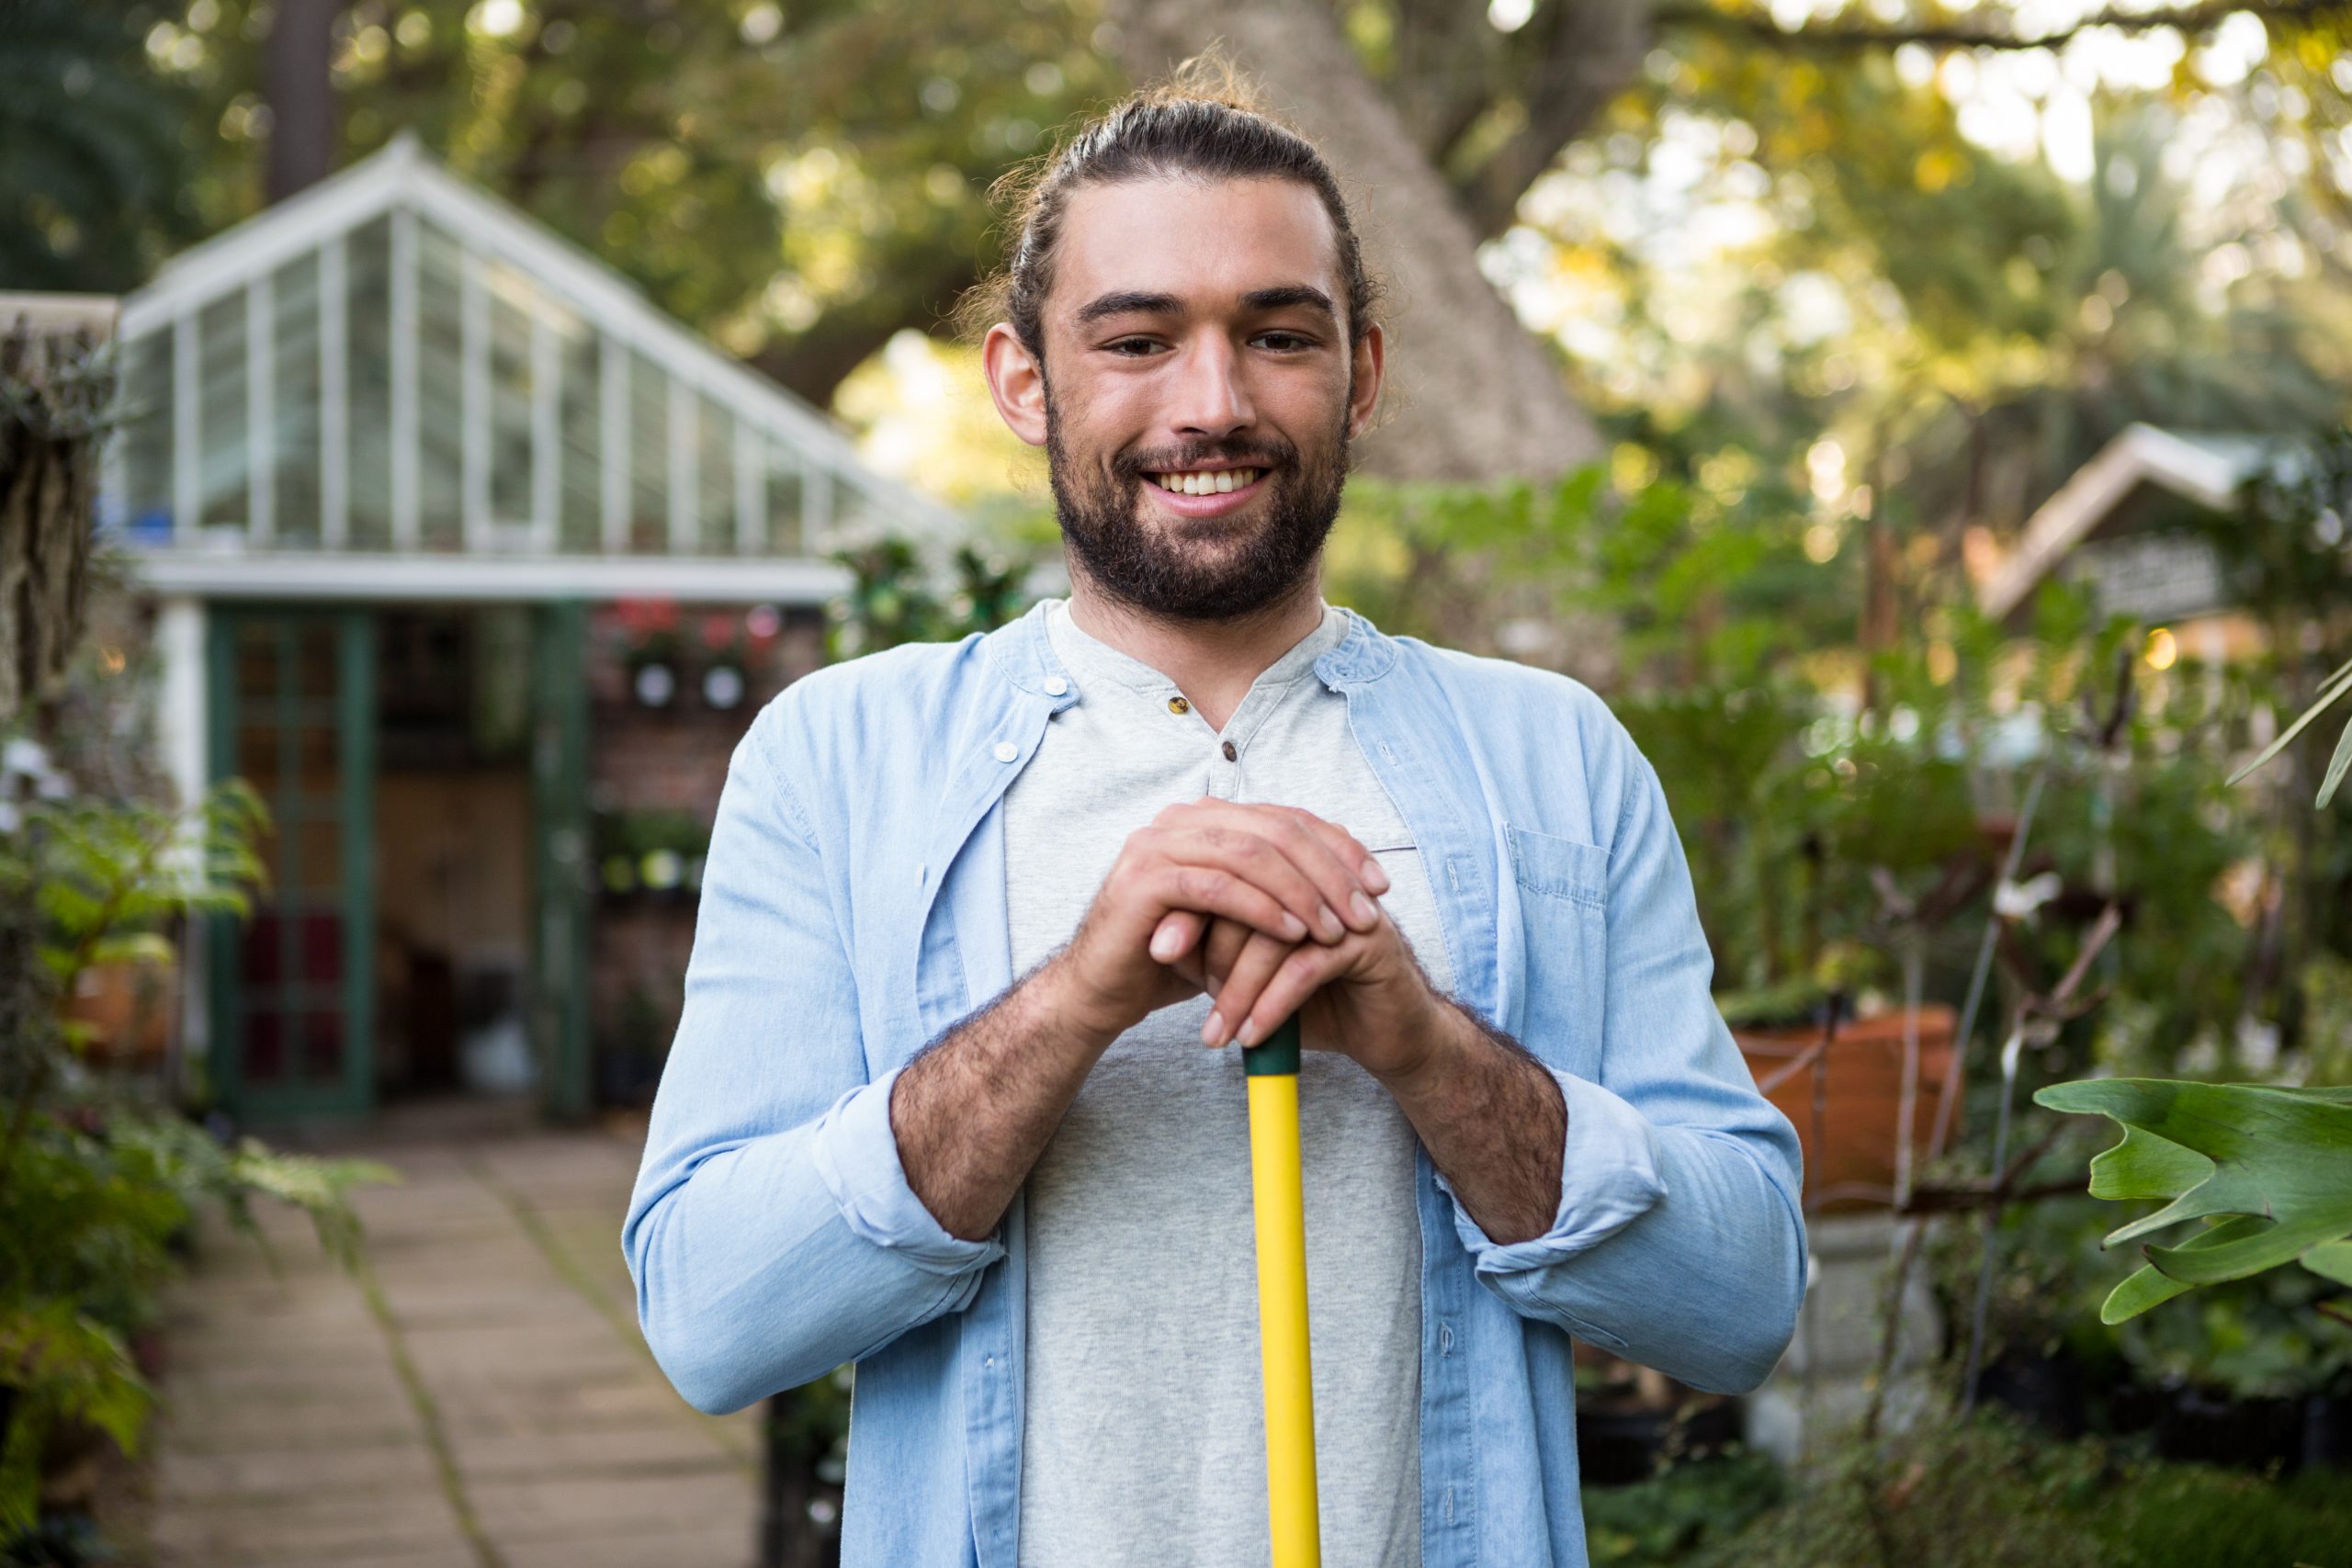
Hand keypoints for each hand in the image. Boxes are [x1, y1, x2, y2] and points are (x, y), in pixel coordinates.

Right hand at [1048, 799, 1391, 1043]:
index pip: (1287, 817)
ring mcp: (1157, 844)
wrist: (1101, 992)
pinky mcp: (1144, 879)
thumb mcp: (1234, 918)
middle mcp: (1179, 819)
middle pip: (1275, 828)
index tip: (1381, 883)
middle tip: (1368, 910)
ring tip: (1337, 929)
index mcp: (1204, 818)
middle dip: (1330, 870)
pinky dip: (1263, 909)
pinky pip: (1218, 886)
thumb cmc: (1172, 958)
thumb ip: (1274, 888)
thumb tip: (1346, 879)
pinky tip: (1295, 933)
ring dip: (1303, 891)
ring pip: (1251, 853)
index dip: (1340, 846)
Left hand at [1157, 866, 1443, 1086]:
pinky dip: (1272, 1006)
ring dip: (1240, 990)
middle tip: (1194, 1000)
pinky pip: (1305, 968)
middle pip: (1246, 898)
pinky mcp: (1369, 939)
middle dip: (1213, 954)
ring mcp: (1345, 903)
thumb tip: (1160, 941)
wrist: (1385, 1033)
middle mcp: (1317, 876)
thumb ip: (1214, 953)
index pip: (1226, 872)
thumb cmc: (1316, 1001)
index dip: (1190, 909)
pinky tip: (1253, 1035)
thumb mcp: (1254, 976)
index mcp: (1287, 872)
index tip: (1159, 951)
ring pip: (1273, 936)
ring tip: (1219, 1032)